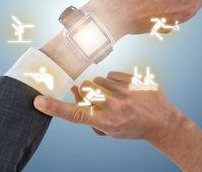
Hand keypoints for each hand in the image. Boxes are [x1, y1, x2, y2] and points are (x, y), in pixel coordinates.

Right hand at [34, 71, 174, 139]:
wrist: (162, 121)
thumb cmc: (132, 127)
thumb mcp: (109, 128)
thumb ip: (89, 111)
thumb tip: (74, 89)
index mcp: (106, 122)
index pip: (75, 114)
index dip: (55, 107)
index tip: (39, 100)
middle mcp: (114, 105)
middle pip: (85, 87)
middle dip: (87, 91)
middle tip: (99, 99)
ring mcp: (125, 91)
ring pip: (98, 79)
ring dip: (102, 86)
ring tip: (117, 96)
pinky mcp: (133, 79)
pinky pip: (112, 74)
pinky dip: (114, 81)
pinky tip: (125, 90)